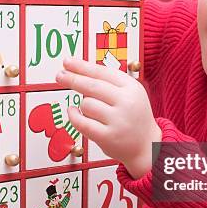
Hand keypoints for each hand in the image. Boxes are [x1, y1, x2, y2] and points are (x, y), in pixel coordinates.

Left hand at [56, 58, 161, 178]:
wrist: (147, 145)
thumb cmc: (133, 117)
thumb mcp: (130, 93)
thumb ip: (109, 82)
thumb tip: (79, 70)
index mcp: (131, 87)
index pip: (102, 72)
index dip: (82, 66)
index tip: (67, 62)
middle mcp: (126, 102)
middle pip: (92, 85)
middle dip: (72, 79)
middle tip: (59, 75)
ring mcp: (118, 120)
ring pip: (86, 104)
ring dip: (83, 105)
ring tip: (92, 110)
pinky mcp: (108, 137)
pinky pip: (82, 122)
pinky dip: (74, 116)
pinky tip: (73, 111)